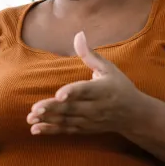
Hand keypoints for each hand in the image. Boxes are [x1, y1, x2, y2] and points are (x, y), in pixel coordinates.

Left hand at [27, 31, 148, 135]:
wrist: (134, 115)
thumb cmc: (120, 87)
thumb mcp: (109, 68)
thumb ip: (90, 55)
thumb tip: (78, 35)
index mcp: (103, 89)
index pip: (85, 90)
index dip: (72, 92)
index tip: (59, 94)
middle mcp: (96, 107)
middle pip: (72, 108)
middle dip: (53, 109)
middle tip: (35, 108)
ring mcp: (90, 120)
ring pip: (67, 120)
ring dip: (48, 119)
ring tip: (30, 118)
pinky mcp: (85, 128)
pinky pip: (66, 130)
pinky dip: (51, 130)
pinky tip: (35, 129)